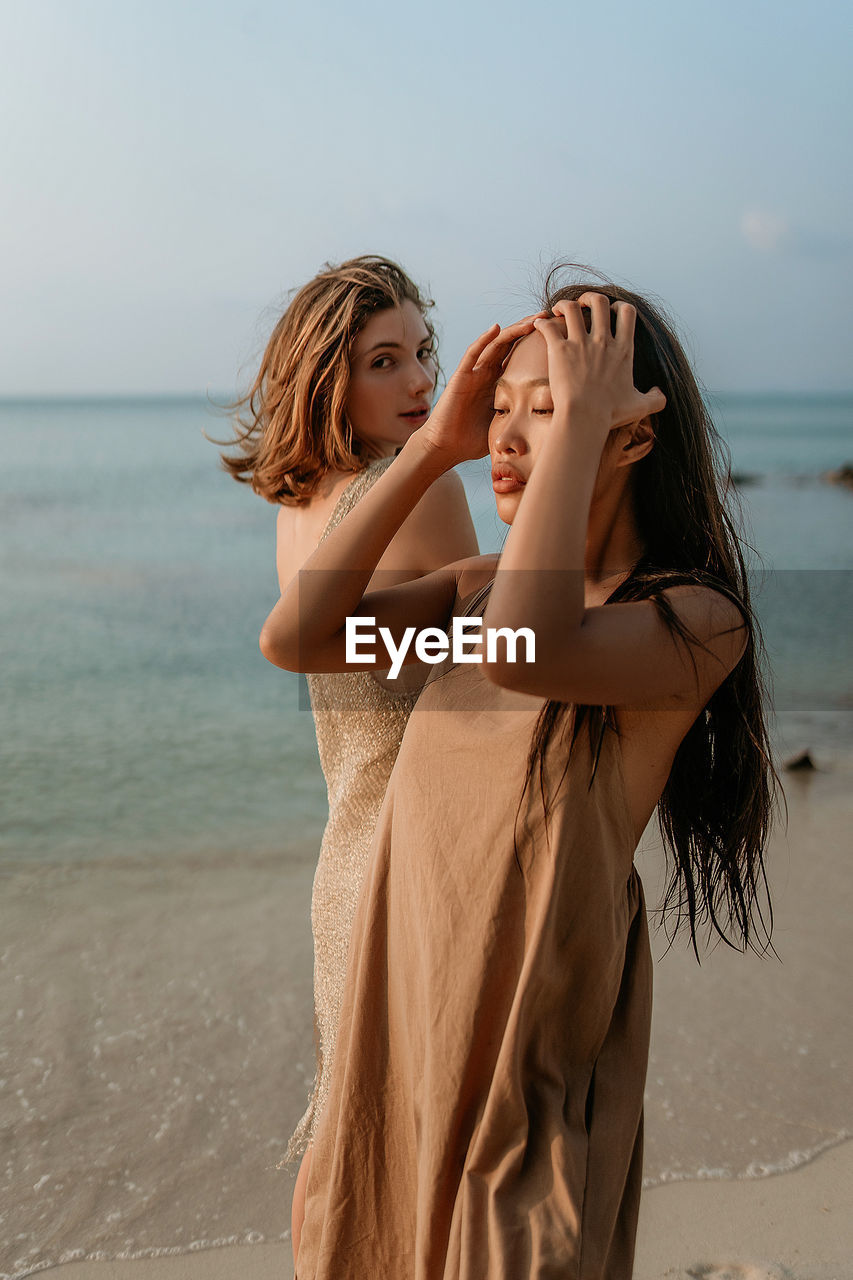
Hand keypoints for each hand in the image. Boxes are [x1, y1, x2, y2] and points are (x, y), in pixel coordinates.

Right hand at [417, 315, 543, 464]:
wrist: (446, 448)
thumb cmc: (472, 441)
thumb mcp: (504, 425)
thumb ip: (521, 419)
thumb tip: (549, 424)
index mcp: (498, 382)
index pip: (519, 355)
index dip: (535, 343)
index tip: (556, 334)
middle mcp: (486, 373)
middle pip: (510, 344)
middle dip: (528, 329)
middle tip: (548, 316)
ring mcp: (473, 373)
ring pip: (495, 344)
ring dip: (513, 330)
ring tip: (531, 320)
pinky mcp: (461, 376)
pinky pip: (472, 354)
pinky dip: (483, 340)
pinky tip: (496, 328)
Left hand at [533, 293, 665, 438]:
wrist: (584, 419)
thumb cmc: (610, 414)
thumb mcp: (640, 407)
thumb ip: (655, 399)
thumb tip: (660, 392)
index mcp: (622, 349)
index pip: (627, 312)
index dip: (618, 306)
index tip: (610, 312)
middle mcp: (603, 342)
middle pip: (599, 302)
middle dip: (589, 297)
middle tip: (582, 305)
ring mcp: (580, 344)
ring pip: (571, 307)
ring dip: (564, 304)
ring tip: (559, 310)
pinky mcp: (559, 350)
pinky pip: (548, 326)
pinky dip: (542, 322)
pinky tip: (539, 324)